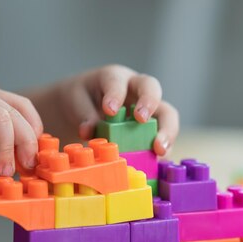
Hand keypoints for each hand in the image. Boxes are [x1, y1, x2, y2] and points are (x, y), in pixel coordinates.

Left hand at [54, 65, 178, 155]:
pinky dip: (162, 150)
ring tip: (159, 150)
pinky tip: (156, 163)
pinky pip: (163, 137)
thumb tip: (88, 131)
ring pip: (166, 114)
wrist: (85, 106)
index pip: (117, 81)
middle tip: (141, 120)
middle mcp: (136, 89)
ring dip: (166, 132)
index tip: (110, 110)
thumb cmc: (82, 98)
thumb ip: (84, 115)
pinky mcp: (153, 128)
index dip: (115, 94)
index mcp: (114, 78)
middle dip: (149, 103)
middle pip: (151, 89)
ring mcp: (148, 108)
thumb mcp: (76, 101)